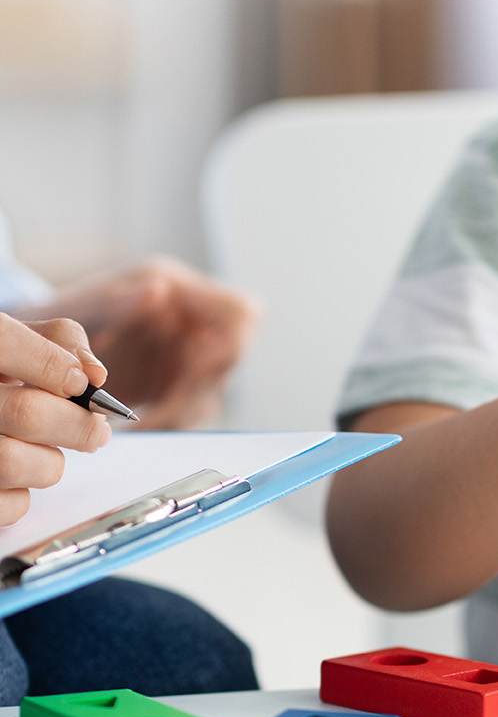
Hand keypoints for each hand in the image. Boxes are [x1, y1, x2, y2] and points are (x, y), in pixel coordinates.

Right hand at [0, 314, 111, 524]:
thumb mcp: (16, 341)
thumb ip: (57, 341)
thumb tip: (95, 374)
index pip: (4, 342)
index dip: (52, 363)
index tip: (81, 383)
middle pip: (27, 413)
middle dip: (80, 425)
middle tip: (98, 429)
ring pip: (14, 461)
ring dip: (50, 462)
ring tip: (47, 452)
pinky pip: (10, 504)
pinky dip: (24, 495)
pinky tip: (16, 477)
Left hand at [26, 257, 259, 428]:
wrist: (37, 351)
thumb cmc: (57, 320)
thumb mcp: (84, 306)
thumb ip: (121, 301)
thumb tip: (159, 290)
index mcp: (181, 289)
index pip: (240, 315)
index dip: (227, 344)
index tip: (194, 372)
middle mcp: (193, 318)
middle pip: (227, 359)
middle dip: (194, 389)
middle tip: (155, 414)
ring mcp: (188, 350)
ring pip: (212, 387)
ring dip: (181, 410)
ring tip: (142, 426)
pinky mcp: (176, 380)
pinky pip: (191, 405)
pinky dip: (170, 419)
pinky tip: (142, 426)